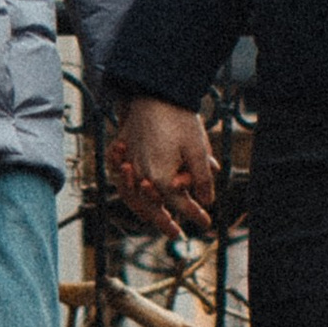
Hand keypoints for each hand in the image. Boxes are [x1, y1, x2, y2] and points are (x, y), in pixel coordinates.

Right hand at [113, 95, 218, 229]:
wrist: (154, 93)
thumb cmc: (178, 120)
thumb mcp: (197, 149)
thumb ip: (202, 178)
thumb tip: (208, 201)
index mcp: (161, 178)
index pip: (180, 205)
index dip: (195, 215)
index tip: (206, 222)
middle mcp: (141, 175)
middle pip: (152, 207)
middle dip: (164, 222)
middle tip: (175, 234)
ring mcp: (128, 164)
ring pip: (132, 198)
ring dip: (144, 211)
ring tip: (154, 219)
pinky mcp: (121, 152)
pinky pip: (119, 181)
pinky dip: (128, 193)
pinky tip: (135, 195)